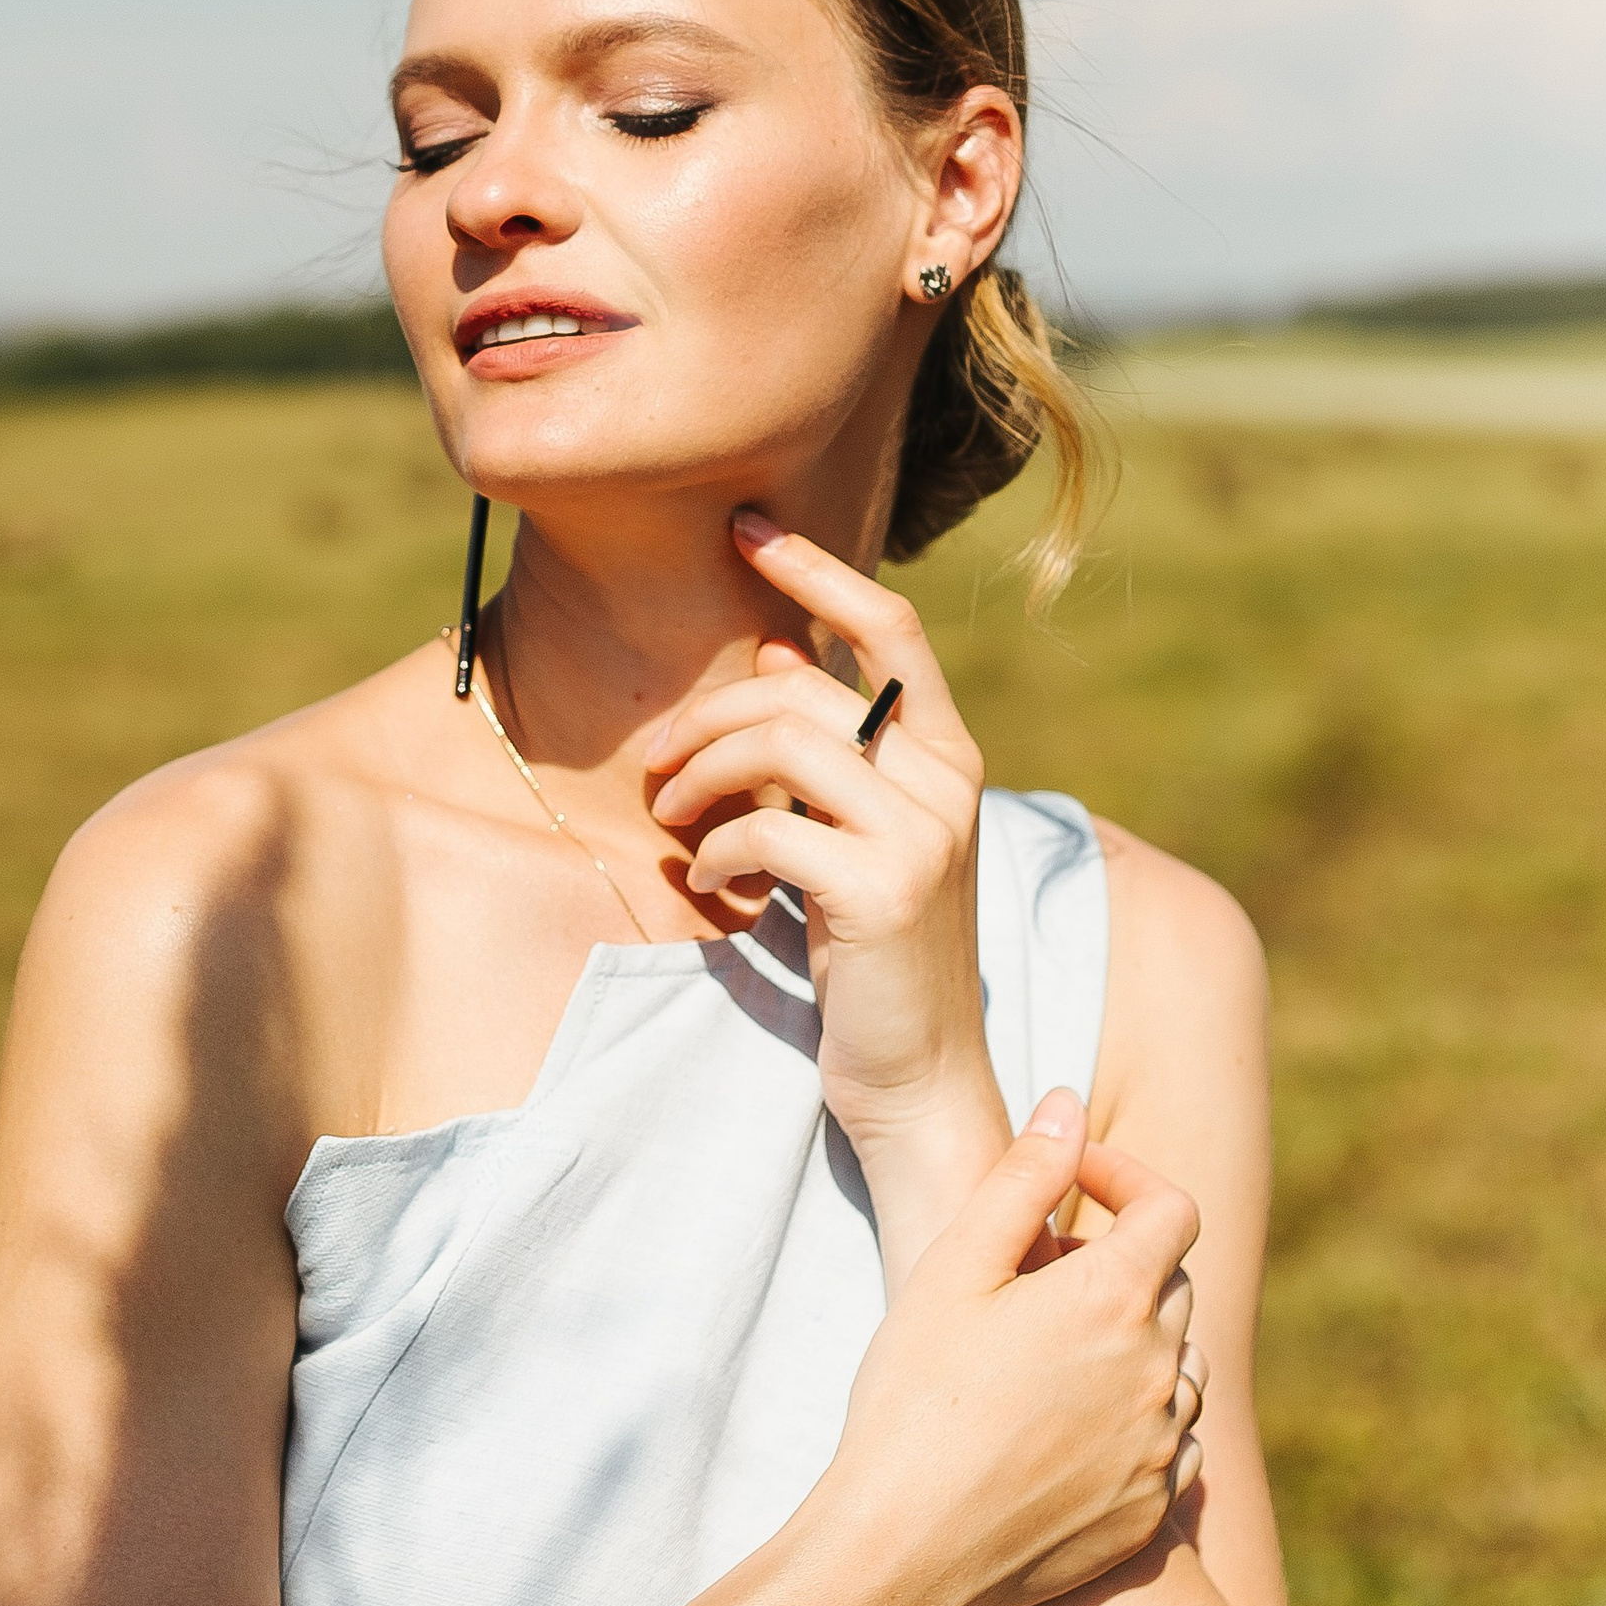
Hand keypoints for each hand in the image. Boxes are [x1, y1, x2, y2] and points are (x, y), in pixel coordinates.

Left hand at [645, 511, 993, 1180]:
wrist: (921, 1077)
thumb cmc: (875, 955)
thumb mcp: (858, 834)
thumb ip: (832, 750)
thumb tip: (778, 655)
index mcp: (947, 754)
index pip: (891, 625)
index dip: (817, 567)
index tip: (747, 527)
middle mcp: (948, 780)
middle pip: (801, 692)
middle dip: (707, 718)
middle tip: (656, 764)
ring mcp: (924, 833)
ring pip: (781, 744)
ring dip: (701, 776)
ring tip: (671, 818)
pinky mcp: (883, 890)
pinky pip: (768, 829)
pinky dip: (719, 851)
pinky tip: (711, 882)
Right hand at [809, 1094, 1205, 1605]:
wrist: (904, 1552)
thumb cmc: (914, 1400)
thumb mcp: (953, 1270)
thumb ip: (1022, 1178)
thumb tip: (1067, 1105)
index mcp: (1114, 1299)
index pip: (1173, 1209)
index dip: (1127, 1181)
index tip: (1073, 1192)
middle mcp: (1158, 1371)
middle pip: (1173, 1284)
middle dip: (1116, 1265)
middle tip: (1029, 1284)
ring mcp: (1160, 1448)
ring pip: (1177, 1366)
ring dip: (1131, 1344)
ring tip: (1045, 1360)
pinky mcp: (1150, 1513)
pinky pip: (1170, 1444)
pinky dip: (1134, 1421)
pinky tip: (1063, 1432)